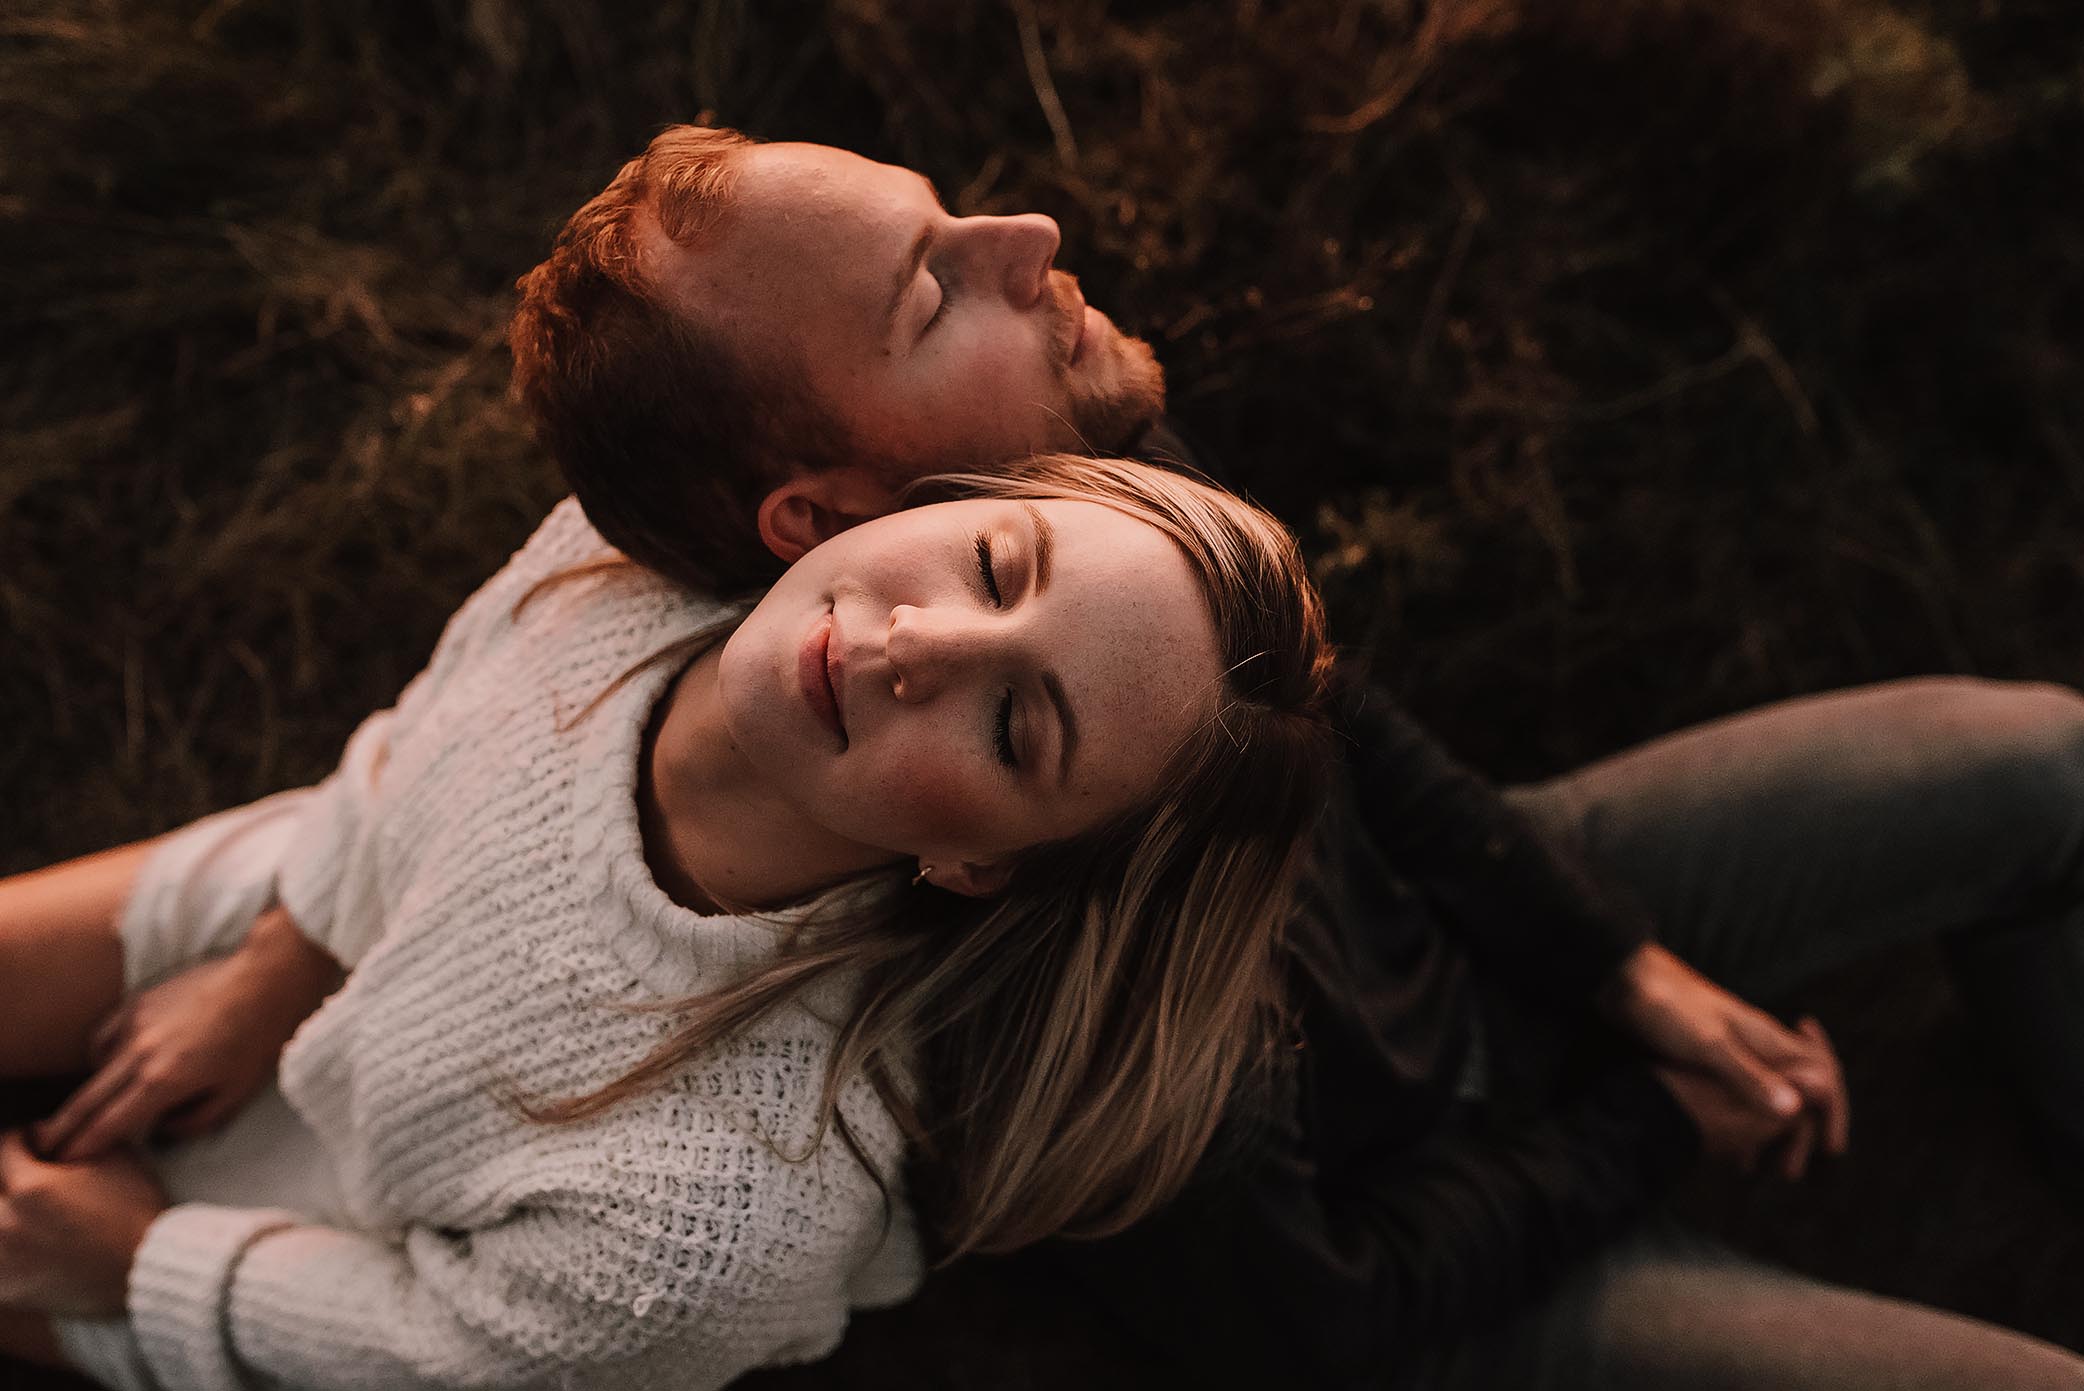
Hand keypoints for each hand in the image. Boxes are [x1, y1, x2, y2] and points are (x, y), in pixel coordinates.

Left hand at [0, 1129, 164, 1316]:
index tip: (37, 1142)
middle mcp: (5, 1224)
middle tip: (35, 1176)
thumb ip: (73, 1135)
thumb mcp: (113, 1156)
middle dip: (10, 1174)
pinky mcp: (6, 1288)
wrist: (148, 1267)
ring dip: (7, 1209)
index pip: (3, 1145)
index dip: (23, 1138)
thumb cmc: (135, 1209)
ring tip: (35, 1210)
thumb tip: (41, 1131)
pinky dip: (5, 1248)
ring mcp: (2, 1260)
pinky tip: (30, 1241)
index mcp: (29, 1188)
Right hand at [34, 906, 341, 1162]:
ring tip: (91, 1109)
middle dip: (66, 1127)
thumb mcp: (236, 1094)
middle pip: (88, 1099)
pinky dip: (101, 1055)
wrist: (266, 978)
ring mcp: (135, 1022)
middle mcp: (140, 1052)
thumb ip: (193, 1122)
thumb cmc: (260, 1039)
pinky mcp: (139, 1000)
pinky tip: (113, 1066)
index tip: (68, 1160)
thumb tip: (160, 1132)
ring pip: (95, 1066)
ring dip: (90, 1090)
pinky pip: (103, 1035)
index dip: (85, 1145)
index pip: (110, 1122)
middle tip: (50, 1146)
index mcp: (165, 1079)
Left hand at [1603, 943, 1849, 1162]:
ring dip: (1768, 1131)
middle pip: (1797, 1090)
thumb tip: (1796, 1109)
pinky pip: (1734, 1094)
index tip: (1829, 1149)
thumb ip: (1749, 1076)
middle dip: (1799, 1132)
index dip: (1831, 1111)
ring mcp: (1731, 1048)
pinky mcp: (1705, 1055)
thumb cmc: (1667, 1007)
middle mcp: (1756, 1043)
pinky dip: (1738, 1120)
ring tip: (1757, 1167)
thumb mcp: (1708, 1045)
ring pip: (1764, 1094)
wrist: (1624, 979)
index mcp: (1767, 1039)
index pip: (1822, 1074)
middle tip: (1790, 1172)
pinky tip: (1720, 1142)